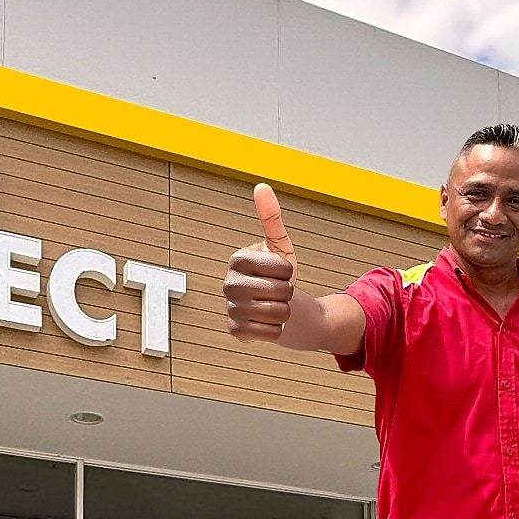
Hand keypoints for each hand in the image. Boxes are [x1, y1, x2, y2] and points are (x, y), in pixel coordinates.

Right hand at [223, 184, 298, 341]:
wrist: (274, 306)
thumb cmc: (277, 274)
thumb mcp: (279, 246)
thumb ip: (271, 218)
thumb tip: (261, 186)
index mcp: (237, 260)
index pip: (282, 268)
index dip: (289, 271)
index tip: (281, 271)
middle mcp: (228, 284)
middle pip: (280, 292)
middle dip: (288, 293)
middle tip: (278, 290)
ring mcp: (230, 309)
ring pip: (278, 313)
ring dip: (285, 312)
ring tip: (275, 305)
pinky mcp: (236, 331)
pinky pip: (271, 333)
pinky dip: (277, 329)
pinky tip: (268, 322)